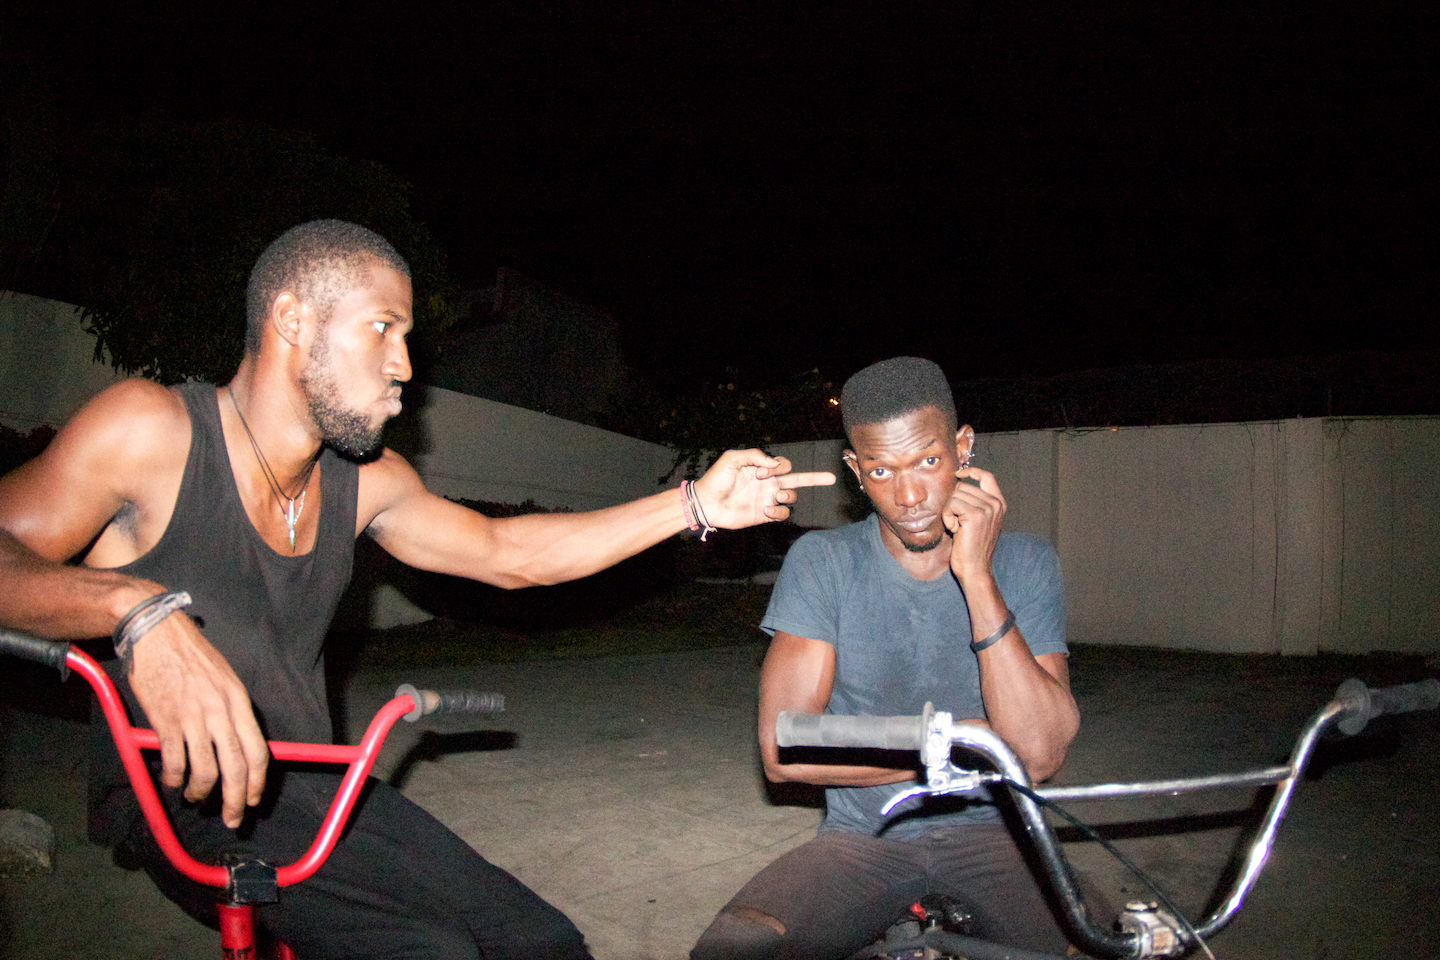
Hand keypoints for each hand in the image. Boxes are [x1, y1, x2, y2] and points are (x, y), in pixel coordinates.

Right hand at [125, 610, 268, 827]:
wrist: (156, 632)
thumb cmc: (192, 655)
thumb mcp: (225, 678)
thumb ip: (232, 710)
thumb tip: (238, 741)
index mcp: (238, 701)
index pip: (257, 750)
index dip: (258, 781)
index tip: (254, 799)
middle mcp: (220, 712)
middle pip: (235, 767)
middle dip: (236, 800)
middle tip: (233, 820)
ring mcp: (192, 717)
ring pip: (205, 771)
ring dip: (202, 792)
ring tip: (197, 798)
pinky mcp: (165, 721)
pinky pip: (175, 762)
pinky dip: (175, 779)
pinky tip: (174, 782)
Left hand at [692, 450, 835, 527]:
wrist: (706, 503)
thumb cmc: (716, 479)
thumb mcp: (732, 458)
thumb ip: (754, 455)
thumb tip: (773, 464)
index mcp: (761, 469)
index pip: (783, 464)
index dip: (778, 467)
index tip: (760, 472)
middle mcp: (768, 484)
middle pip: (798, 479)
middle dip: (815, 477)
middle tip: (830, 478)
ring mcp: (767, 499)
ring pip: (791, 497)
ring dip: (789, 495)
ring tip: (777, 495)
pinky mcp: (764, 515)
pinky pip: (782, 514)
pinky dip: (779, 512)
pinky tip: (767, 510)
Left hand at [942, 465, 1006, 583]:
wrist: (975, 569)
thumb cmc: (970, 546)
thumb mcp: (975, 520)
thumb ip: (972, 502)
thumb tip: (957, 482)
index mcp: (999, 503)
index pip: (987, 476)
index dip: (971, 471)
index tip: (958, 474)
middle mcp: (996, 504)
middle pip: (963, 486)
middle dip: (953, 503)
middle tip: (957, 523)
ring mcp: (988, 508)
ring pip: (955, 495)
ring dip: (949, 512)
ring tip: (956, 528)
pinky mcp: (976, 515)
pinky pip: (951, 504)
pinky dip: (947, 517)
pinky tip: (954, 530)